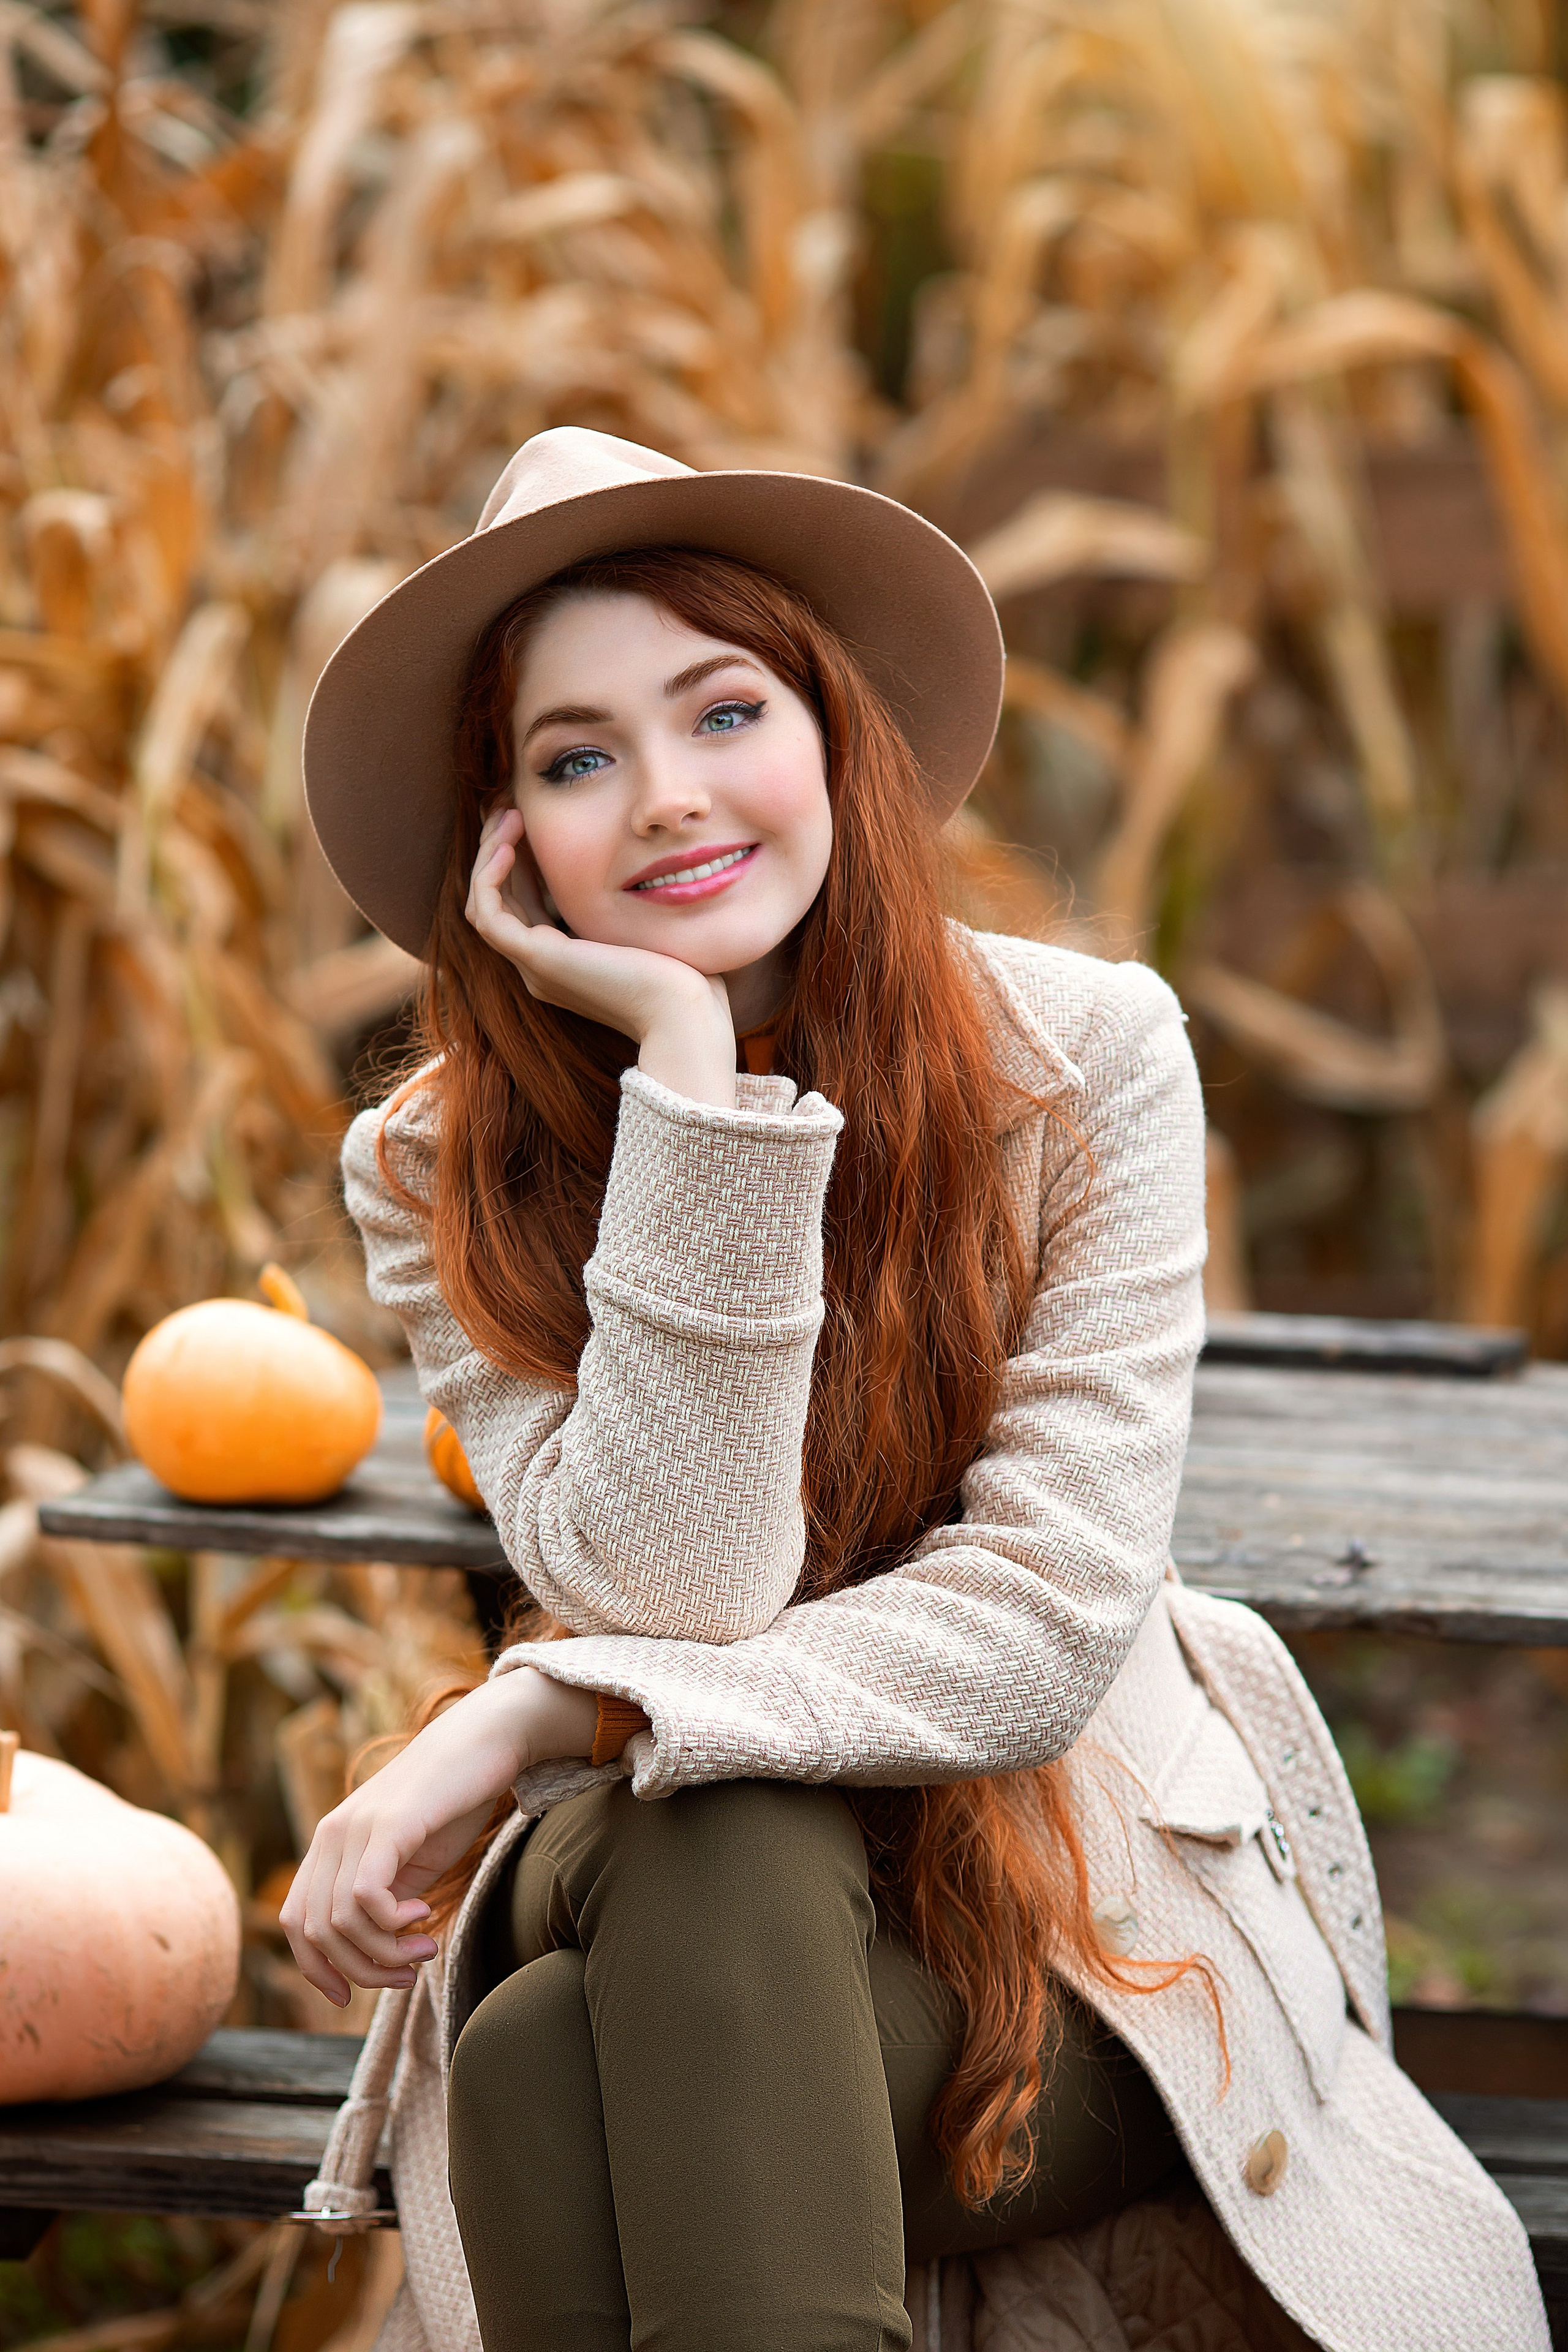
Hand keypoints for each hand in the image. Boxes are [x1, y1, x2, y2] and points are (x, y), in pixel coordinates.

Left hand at [280, 1669, 598, 2004]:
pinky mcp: (388, 1824)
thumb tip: (377, 1959)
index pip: (295, 1923)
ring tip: (424, 1948)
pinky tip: (423, 1915)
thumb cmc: (452, 1802)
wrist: (485, 1740)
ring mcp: (356, 1826)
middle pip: (315, 1932)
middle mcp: (331, 1834)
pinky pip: (364, 1896)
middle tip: (407, 1973)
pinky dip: (390, 1924)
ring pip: (340, 1922)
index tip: (350, 1996)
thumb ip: (386, 1901)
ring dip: (384, 1953)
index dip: (316, 1969)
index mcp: (329, 1844)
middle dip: (361, 1970)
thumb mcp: (410, 1862)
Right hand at [466, 808, 736, 1104]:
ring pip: (484, 905)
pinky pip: (488, 914)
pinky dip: (490, 877)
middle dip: (501, 850)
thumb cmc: (685, 975)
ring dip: (491, 857)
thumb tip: (641, 859)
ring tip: (510, 817)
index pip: (525, 904)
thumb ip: (627, 900)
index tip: (532, 819)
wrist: (685, 1012)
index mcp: (565, 962)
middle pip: (500, 901)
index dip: (522, 859)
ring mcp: (535, 966)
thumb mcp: (648, 925)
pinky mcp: (537, 959)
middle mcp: (542, 967)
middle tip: (512, 808)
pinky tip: (509, 845)